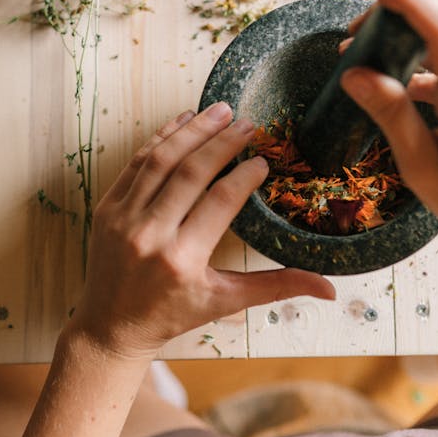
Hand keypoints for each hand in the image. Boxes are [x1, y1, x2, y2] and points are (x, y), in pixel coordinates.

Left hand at [70, 103, 334, 359]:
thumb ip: (276, 287)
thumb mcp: (225, 302)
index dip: (244, 175)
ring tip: (220, 111)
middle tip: (248, 123)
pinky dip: (160, 139)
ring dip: (192, 131)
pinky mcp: (107, 208)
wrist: (111, 326)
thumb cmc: (172, 314)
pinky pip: (136, 164)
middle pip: (191, 172)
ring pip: (160, 160)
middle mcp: (150, 235)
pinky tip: (183, 120)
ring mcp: (123, 218)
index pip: (220, 202)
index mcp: (183, 260)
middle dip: (222, 142)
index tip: (263, 159)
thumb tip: (330, 287)